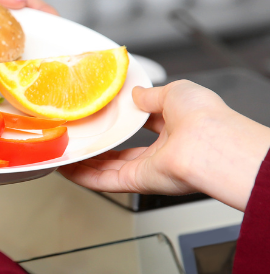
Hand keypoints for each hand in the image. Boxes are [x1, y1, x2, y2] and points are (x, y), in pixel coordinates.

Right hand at [59, 80, 269, 210]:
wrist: (210, 144)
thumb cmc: (204, 117)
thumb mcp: (176, 91)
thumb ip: (151, 94)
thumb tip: (136, 92)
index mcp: (177, 129)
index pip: (146, 126)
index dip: (125, 121)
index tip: (105, 115)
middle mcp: (163, 152)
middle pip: (123, 152)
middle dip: (100, 147)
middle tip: (78, 137)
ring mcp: (149, 169)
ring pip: (109, 168)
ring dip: (85, 162)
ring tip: (64, 153)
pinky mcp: (138, 182)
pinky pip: (105, 181)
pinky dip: (84, 176)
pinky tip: (66, 168)